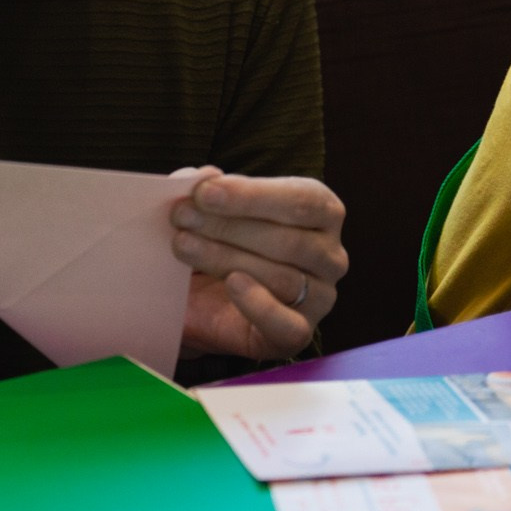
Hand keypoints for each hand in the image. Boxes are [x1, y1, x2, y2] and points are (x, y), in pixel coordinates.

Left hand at [171, 169, 346, 359]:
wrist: (203, 296)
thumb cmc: (219, 239)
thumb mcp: (212, 207)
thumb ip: (208, 189)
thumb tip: (204, 177)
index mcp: (322, 211)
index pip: (300, 200)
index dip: (251, 195)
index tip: (204, 192)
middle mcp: (330, 255)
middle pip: (289, 241)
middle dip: (228, 227)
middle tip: (181, 217)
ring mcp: (320, 297)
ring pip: (281, 278)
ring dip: (225, 258)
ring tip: (183, 245)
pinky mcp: (298, 333)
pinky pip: (287, 325)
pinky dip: (259, 305)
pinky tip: (231, 284)